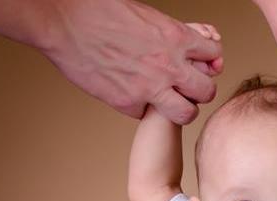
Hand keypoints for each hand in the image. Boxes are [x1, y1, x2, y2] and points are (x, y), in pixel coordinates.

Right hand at [43, 0, 222, 123]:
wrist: (62, 22)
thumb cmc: (98, 10)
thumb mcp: (144, 14)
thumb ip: (171, 32)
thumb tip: (191, 40)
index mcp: (175, 37)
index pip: (213, 55)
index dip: (209, 62)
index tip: (200, 64)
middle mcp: (169, 66)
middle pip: (207, 91)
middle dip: (200, 90)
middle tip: (188, 89)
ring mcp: (151, 88)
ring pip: (187, 113)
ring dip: (182, 108)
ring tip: (170, 101)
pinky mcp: (130, 103)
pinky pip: (148, 114)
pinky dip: (143, 109)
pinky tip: (132, 95)